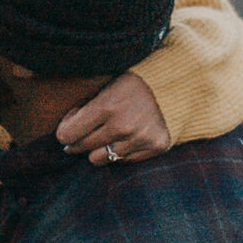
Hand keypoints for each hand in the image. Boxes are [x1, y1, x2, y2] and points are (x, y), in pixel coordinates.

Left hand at [53, 72, 171, 166]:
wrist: (177, 82)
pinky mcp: (155, 147)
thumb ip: (87, 107)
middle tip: (83, 131)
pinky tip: (127, 137)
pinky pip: (124, 161)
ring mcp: (140, 139)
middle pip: (82, 147)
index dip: (65, 128)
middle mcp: (122, 126)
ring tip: (104, 136)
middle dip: (78, 140)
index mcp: (107, 106)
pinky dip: (121, 151)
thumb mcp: (108, 85)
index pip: (67, 134)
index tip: (72, 121)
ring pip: (100, 159)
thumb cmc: (135, 82)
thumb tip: (65, 133)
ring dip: (99, 149)